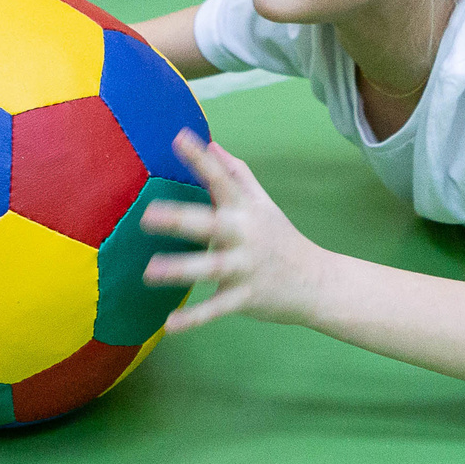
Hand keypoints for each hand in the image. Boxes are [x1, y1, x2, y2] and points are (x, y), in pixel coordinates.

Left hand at [141, 130, 328, 329]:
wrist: (317, 282)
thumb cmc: (280, 238)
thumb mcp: (263, 204)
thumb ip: (237, 174)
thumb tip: (213, 145)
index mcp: (246, 209)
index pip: (222, 179)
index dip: (200, 159)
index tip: (178, 138)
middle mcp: (245, 235)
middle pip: (211, 224)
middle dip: (181, 219)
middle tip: (147, 216)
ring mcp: (246, 268)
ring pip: (211, 269)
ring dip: (181, 270)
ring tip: (150, 271)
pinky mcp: (246, 298)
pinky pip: (217, 309)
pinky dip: (194, 319)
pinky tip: (169, 325)